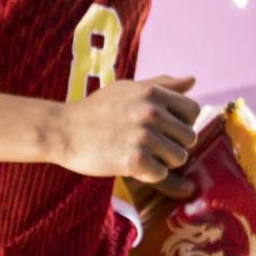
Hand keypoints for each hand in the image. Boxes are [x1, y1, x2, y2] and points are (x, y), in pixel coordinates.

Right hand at [47, 76, 201, 198]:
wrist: (63, 130)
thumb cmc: (95, 110)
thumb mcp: (127, 88)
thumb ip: (161, 84)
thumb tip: (192, 80)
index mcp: (152, 93)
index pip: (193, 110)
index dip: (182, 122)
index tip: (165, 129)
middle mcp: (151, 112)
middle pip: (189, 137)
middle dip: (173, 145)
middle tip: (148, 144)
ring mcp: (144, 136)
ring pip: (178, 158)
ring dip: (162, 161)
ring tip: (139, 153)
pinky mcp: (135, 160)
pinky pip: (161, 175)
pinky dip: (148, 174)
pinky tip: (130, 164)